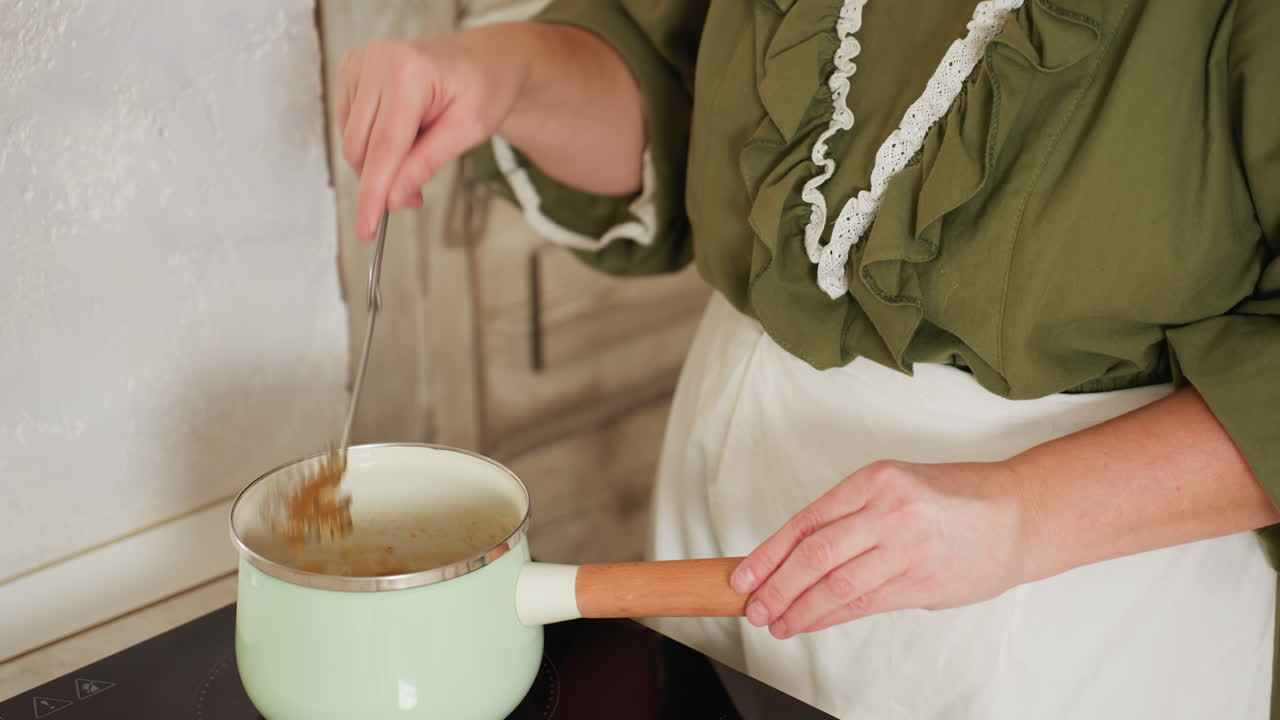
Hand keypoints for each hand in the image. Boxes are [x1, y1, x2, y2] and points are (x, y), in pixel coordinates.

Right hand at [336, 26, 529, 239]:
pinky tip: (401, 132)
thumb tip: (393, 197)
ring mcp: (360, 63)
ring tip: (418, 150)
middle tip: (416, 195)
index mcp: (408, 72)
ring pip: (351, 142)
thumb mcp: (469, 130)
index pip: (383, 148)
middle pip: (361, 148)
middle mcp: (377, 61)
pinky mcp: (351, 71)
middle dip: (384, 182)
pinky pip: (349, 126)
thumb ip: (427, 163)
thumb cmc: (484, 87)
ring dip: (379, 163)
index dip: (373, 194)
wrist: (483, 60)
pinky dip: (372, 142)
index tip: (366, 228)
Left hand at [729, 460, 1030, 637]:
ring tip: (776, 623)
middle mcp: (888, 511)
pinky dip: (831, 616)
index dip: (769, 554)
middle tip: (753, 608)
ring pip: (838, 586)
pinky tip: (810, 623)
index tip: (744, 576)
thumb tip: (797, 553)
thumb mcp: (896, 486)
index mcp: (874, 480)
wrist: (1020, 514)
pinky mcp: (923, 582)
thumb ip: (851, 515)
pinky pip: (866, 603)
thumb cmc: (957, 497)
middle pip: (815, 556)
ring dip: (800, 609)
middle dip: (776, 587)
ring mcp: (907, 548)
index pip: (806, 521)